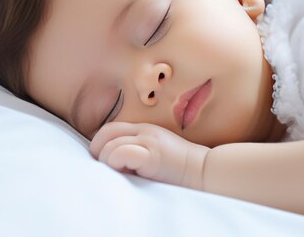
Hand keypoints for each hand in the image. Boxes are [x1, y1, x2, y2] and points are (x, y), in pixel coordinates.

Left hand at [89, 122, 209, 189]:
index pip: (111, 129)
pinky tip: (129, 172)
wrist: (204, 170)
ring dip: (109, 163)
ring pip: (110, 146)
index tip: (107, 162)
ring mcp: (148, 141)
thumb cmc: (180, 168)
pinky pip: (121, 153)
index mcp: (144, 129)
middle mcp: (144, 131)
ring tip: (123, 173)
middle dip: (98, 152)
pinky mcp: (151, 154)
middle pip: (105, 133)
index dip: (101, 144)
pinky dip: (117, 163)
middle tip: (108, 168)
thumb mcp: (157, 151)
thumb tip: (112, 162)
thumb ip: (138, 149)